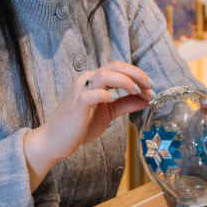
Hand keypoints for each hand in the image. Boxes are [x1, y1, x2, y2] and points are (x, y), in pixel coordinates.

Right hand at [24, 61, 153, 186]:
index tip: (151, 88)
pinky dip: (107, 95)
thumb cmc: (79, 126)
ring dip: (125, 81)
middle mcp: (88, 80)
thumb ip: (125, 104)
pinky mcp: (78, 105)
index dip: (137, 74)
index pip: (119, 67)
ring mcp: (81, 91)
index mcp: (95, 80)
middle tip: (150, 86)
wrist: (54, 141)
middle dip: (136, 74)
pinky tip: (114, 100)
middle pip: (115, 66)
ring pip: (105, 74)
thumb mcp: (108, 113)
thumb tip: (146, 99)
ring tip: (136, 92)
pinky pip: (93, 94)